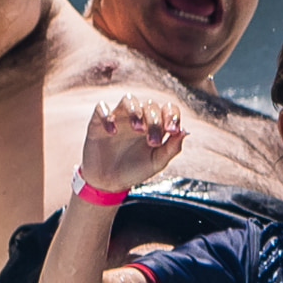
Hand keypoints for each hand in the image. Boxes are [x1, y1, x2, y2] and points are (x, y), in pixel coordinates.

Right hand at [71, 86, 185, 200]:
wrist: (108, 183)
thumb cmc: (135, 170)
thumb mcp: (156, 163)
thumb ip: (171, 148)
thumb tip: (184, 131)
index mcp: (155, 125)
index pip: (168, 108)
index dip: (172, 115)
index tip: (172, 130)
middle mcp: (138, 117)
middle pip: (150, 105)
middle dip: (154, 121)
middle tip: (152, 142)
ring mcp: (118, 117)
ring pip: (128, 99)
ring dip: (135, 111)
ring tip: (137, 129)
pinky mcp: (98, 122)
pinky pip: (101, 108)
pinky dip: (107, 116)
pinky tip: (112, 132)